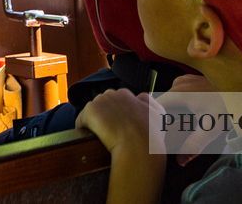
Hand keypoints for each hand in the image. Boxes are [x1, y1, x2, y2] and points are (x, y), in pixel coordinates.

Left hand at [78, 89, 165, 203]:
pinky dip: (83, 128)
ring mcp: (102, 101)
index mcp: (132, 95)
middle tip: (111, 132)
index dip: (120, 114)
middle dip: (106, 115)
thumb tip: (145, 99)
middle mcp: (116, 94)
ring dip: (95, 121)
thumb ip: (153, 105)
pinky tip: (89, 137)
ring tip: (100, 136)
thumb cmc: (151, 137)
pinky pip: (82, 120)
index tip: (122, 125)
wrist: (139, 146)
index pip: (120, 100)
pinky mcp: (90, 110)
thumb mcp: (159, 117)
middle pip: (105, 103)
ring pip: (94, 111)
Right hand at [157, 74, 223, 164]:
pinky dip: (181, 102)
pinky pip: (179, 92)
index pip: (154, 106)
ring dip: (174, 110)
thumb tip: (180, 162)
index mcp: (177, 92)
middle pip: (163, 103)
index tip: (159, 134)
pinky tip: (192, 111)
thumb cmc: (227, 108)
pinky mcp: (193, 79)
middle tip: (173, 133)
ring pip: (171, 97)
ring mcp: (186, 79)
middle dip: (166, 117)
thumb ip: (193, 145)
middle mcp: (178, 83)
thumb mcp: (210, 129)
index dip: (155, 121)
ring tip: (184, 124)